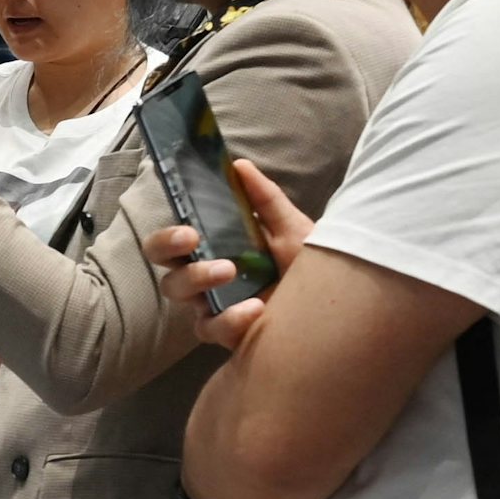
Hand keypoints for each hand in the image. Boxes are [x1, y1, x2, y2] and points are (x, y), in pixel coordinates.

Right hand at [146, 157, 309, 349]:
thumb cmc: (310, 267)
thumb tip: (239, 165)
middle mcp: (205, 279)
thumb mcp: (292, 229)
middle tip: (194, 241)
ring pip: (177, 294)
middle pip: (162, 265)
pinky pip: (209, 328)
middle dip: (168, 249)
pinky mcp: (226, 333)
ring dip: (198, 278)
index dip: (168, 236)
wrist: (337, 307)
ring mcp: (212, 307)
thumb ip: (265, 200)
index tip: (190, 230)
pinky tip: (256, 309)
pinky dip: (230, 318)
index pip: (171, 243)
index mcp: (214, 251)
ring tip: (230, 270)